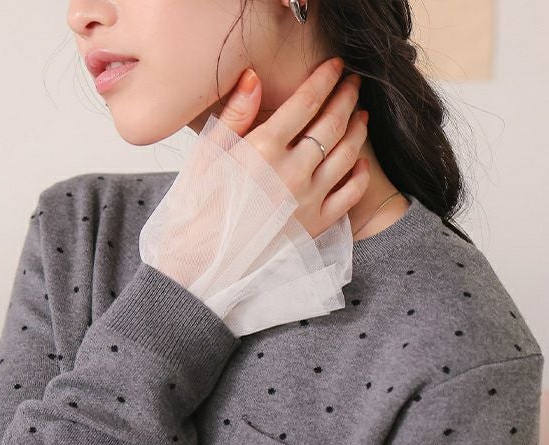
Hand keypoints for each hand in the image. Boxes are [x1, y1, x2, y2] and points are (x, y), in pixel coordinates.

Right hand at [214, 57, 369, 238]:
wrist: (205, 259)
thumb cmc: (202, 206)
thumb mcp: (209, 155)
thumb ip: (235, 114)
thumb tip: (254, 77)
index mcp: (263, 149)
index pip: (305, 103)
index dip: (324, 80)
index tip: (336, 67)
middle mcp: (291, 171)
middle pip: (331, 125)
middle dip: (347, 98)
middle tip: (354, 85)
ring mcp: (308, 199)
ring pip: (346, 155)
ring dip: (357, 130)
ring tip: (360, 116)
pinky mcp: (316, 224)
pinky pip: (349, 196)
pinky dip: (359, 176)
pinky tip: (360, 163)